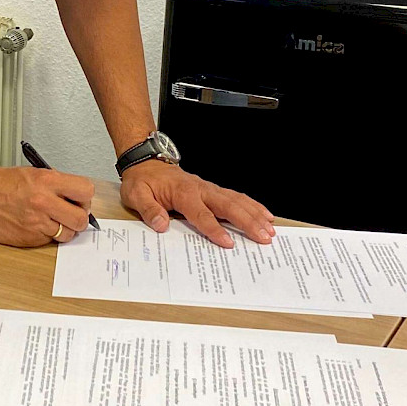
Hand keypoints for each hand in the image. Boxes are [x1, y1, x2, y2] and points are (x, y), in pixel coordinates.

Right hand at [0, 167, 94, 246]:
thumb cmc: (1, 183)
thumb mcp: (33, 173)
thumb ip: (56, 184)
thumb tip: (74, 195)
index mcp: (47, 181)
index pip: (86, 191)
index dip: (84, 197)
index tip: (80, 198)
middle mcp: (44, 202)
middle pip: (81, 218)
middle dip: (79, 217)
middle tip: (71, 213)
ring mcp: (37, 223)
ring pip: (68, 234)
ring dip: (64, 229)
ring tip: (53, 220)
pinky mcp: (29, 238)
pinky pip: (49, 241)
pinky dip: (47, 235)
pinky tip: (36, 225)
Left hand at [120, 161, 273, 247]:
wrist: (147, 162)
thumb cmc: (142, 181)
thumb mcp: (136, 195)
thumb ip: (149, 210)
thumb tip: (161, 224)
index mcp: (182, 193)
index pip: (201, 213)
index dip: (214, 229)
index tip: (228, 243)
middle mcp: (200, 189)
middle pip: (228, 205)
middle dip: (247, 221)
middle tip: (263, 237)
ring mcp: (208, 189)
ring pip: (237, 200)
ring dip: (255, 214)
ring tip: (270, 229)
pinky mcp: (212, 190)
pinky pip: (236, 197)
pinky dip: (252, 206)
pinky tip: (265, 215)